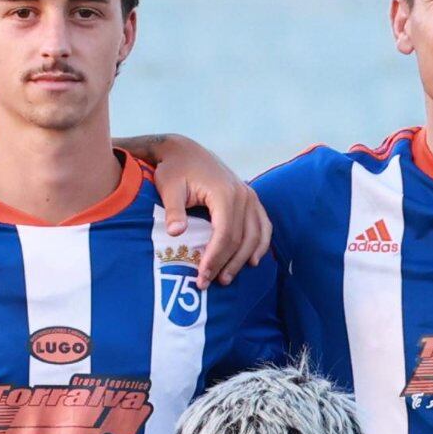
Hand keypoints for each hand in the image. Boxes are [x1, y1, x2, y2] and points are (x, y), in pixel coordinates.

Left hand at [126, 134, 270, 279]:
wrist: (185, 151)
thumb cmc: (174, 170)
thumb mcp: (169, 187)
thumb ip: (174, 210)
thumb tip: (176, 233)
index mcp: (225, 194)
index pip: (225, 235)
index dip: (215, 258)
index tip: (201, 276)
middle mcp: (243, 195)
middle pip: (242, 239)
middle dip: (226, 264)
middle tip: (208, 282)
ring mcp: (250, 196)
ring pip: (256, 236)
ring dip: (243, 259)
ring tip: (226, 277)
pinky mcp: (250, 199)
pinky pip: (263, 225)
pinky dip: (261, 244)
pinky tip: (252, 261)